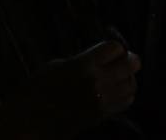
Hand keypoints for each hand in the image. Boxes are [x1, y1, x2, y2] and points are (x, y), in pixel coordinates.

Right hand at [25, 40, 140, 132]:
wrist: (34, 118)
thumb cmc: (38, 87)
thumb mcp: (56, 65)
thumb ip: (81, 61)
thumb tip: (98, 60)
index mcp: (83, 65)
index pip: (114, 49)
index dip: (115, 47)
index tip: (112, 49)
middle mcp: (97, 81)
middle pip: (129, 65)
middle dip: (129, 59)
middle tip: (126, 58)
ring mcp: (103, 99)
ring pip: (131, 85)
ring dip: (129, 77)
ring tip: (121, 75)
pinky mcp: (103, 113)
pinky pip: (126, 101)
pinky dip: (126, 93)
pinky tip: (118, 90)